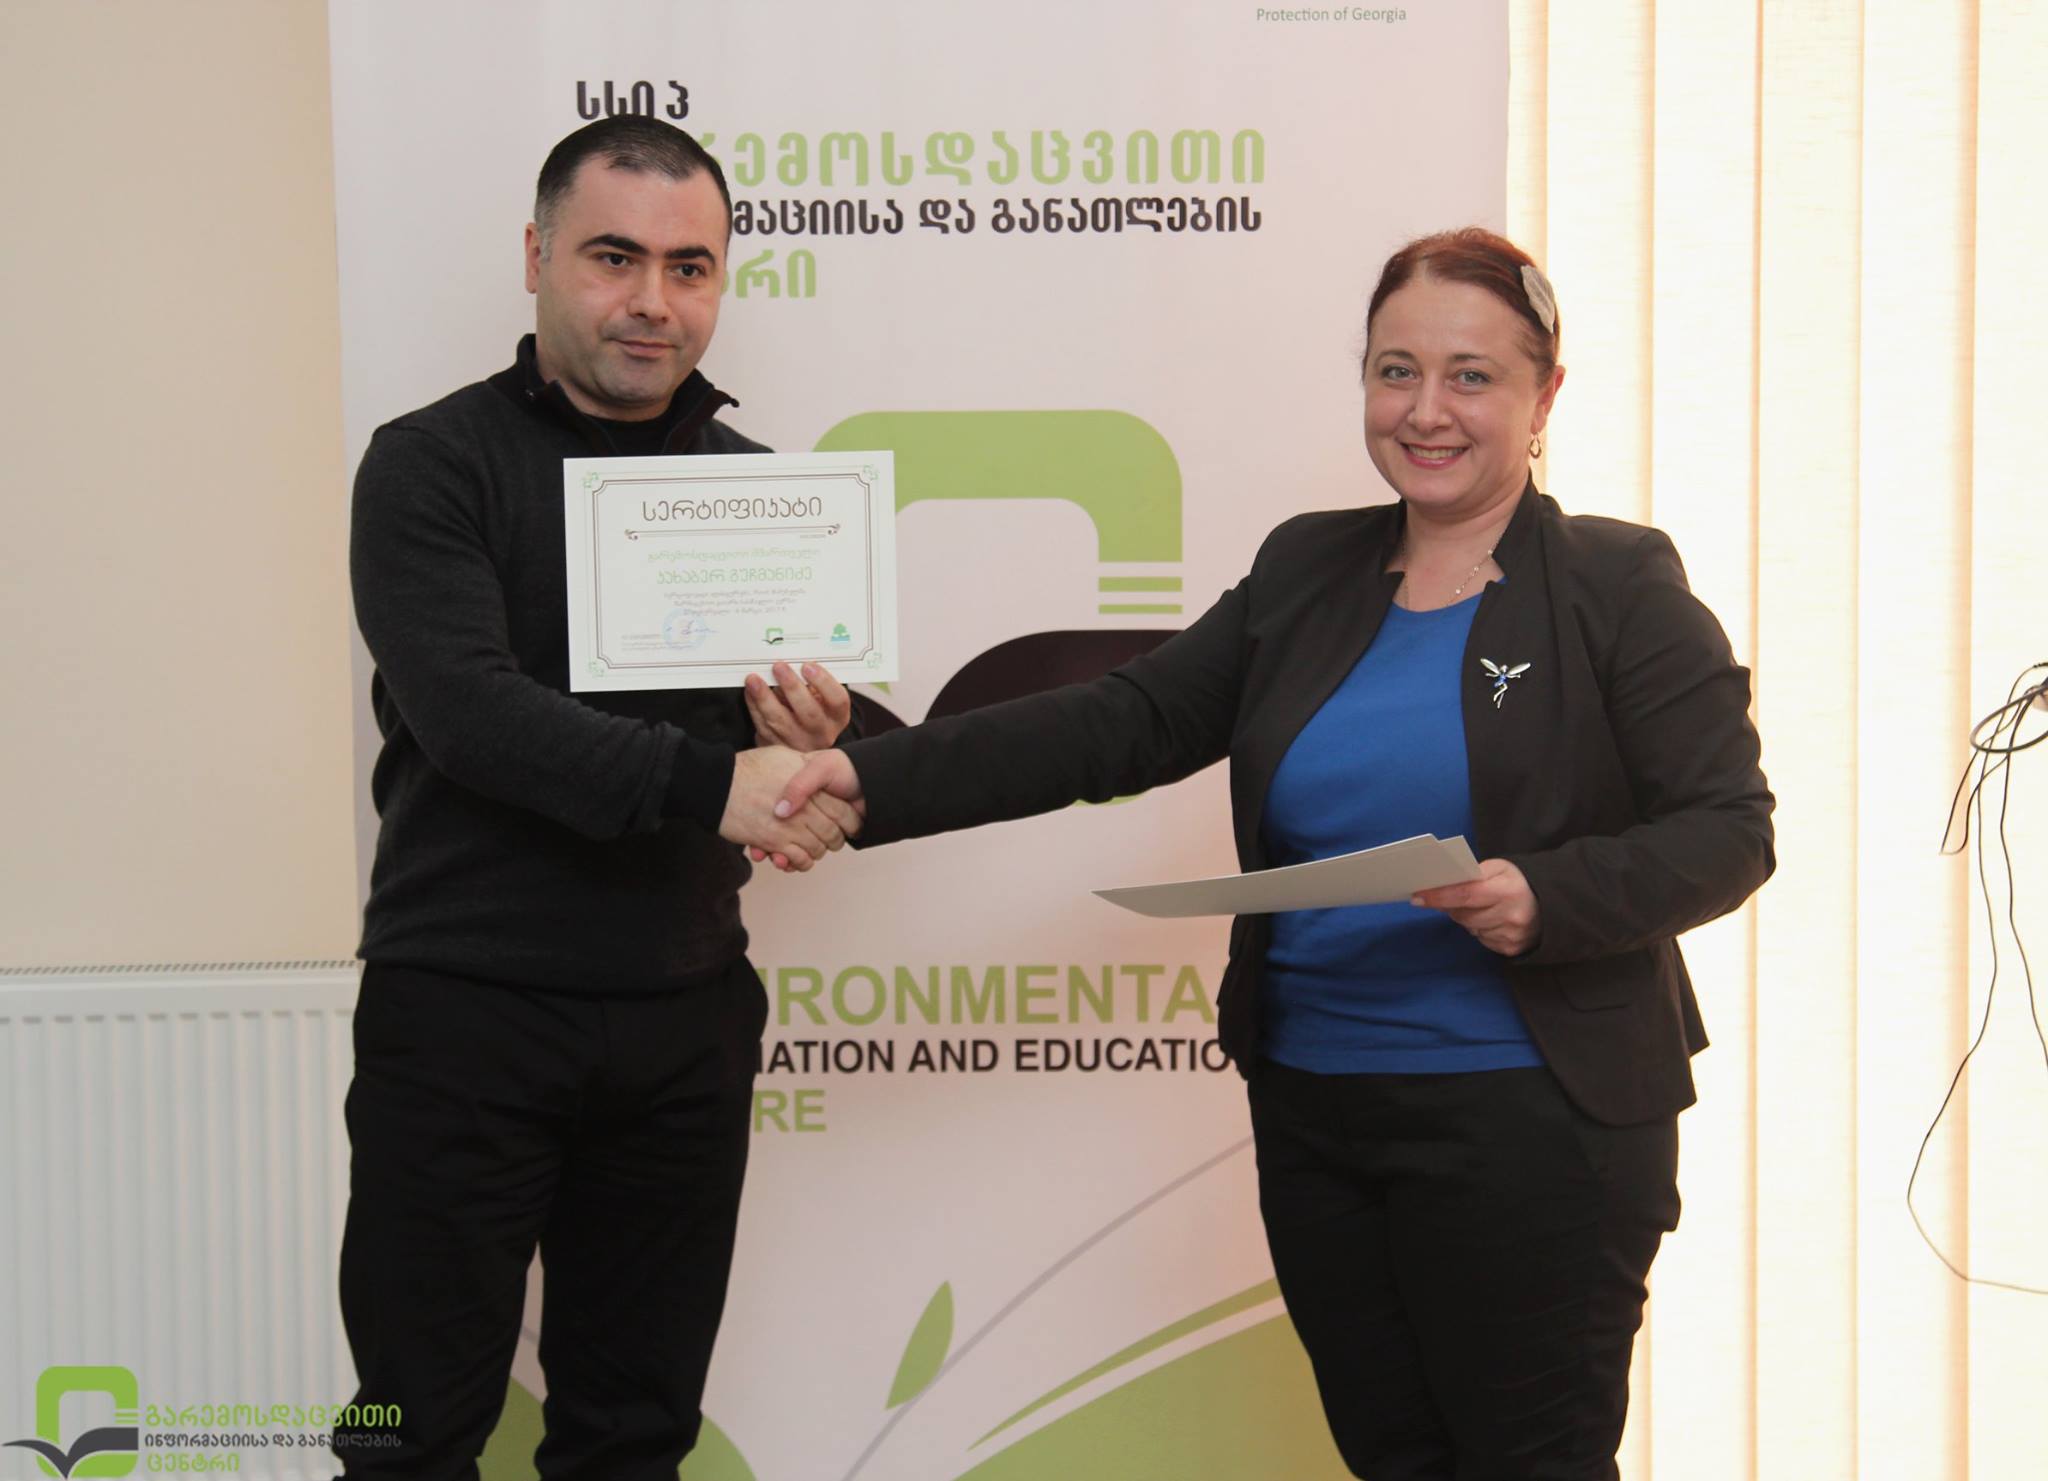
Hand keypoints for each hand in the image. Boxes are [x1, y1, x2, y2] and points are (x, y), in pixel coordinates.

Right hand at [719, 746, 861, 871]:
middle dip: (835, 840)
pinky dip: (800, 862)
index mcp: (811, 788)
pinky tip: (794, 857)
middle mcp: (805, 809)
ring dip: (817, 852)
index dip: (851, 821)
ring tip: (811, 847)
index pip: (845, 812)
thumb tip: (819, 766)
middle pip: (834, 834)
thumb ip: (804, 764)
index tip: (848, 824)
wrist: (717, 784)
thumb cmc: (748, 768)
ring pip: (817, 850)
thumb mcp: (783, 756)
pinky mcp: (774, 842)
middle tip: (830, 839)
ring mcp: (790, 827)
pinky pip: (798, 860)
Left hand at [744, 662, 852, 749]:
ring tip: (754, 679)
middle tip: (778, 667)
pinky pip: (763, 727)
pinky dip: (754, 707)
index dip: (824, 682)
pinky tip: (750, 692)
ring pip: (781, 721)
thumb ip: (811, 682)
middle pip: (809, 712)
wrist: (799, 739)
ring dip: (765, 698)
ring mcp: (799, 743)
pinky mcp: (777, 748)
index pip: (838, 700)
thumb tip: (791, 660)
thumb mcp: (820, 697)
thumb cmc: (811, 709)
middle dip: (792, 687)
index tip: (808, 665)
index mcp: (837, 716)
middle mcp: (822, 733)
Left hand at [1411, 858, 1539, 955]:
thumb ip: (1472, 874)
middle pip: (1464, 915)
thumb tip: (1441, 886)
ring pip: (1470, 929)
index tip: (1417, 896)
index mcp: (1508, 890)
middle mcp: (1511, 916)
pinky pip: (1482, 940)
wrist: (1552, 904)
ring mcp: (1511, 936)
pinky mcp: (1511, 949)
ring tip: (1478, 906)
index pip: (1465, 894)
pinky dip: (1479, 929)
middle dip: (1452, 906)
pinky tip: (1490, 919)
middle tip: (1450, 897)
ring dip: (1466, 918)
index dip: (1439, 896)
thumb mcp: (1500, 868)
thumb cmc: (1518, 882)